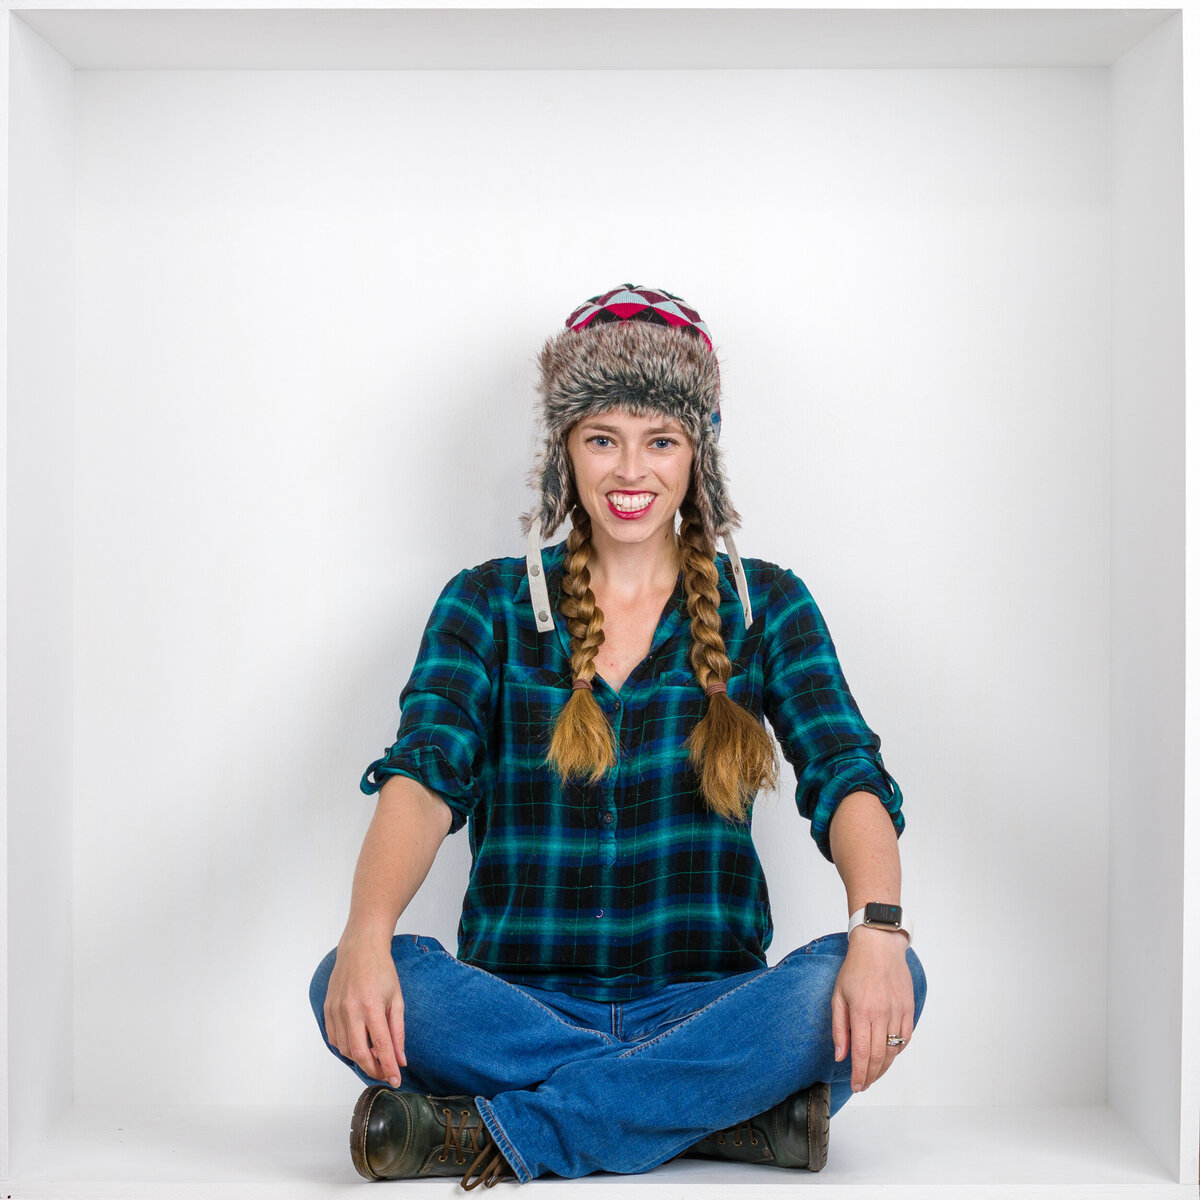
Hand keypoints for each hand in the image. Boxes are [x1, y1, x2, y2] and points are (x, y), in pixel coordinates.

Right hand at [324, 937, 407, 1086]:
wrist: (360, 948)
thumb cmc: (381, 970)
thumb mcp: (396, 999)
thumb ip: (398, 1031)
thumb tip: (400, 1059)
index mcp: (372, 1006)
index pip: (381, 1046)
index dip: (389, 1068)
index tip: (396, 1081)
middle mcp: (351, 1010)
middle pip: (359, 1054)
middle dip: (373, 1069)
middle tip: (385, 1073)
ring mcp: (336, 1010)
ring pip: (345, 1049)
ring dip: (360, 1059)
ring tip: (375, 1054)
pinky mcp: (327, 1010)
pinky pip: (334, 1039)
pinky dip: (346, 1047)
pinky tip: (359, 1042)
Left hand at [831, 928, 913, 1094]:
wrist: (879, 946)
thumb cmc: (855, 968)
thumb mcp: (838, 995)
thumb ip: (839, 1028)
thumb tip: (841, 1056)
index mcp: (862, 1011)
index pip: (863, 1054)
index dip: (860, 1074)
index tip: (856, 1086)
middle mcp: (882, 1014)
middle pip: (879, 1057)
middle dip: (871, 1076)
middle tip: (863, 1085)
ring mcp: (898, 1012)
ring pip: (894, 1050)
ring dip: (884, 1067)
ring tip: (874, 1075)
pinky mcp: (909, 1008)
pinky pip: (906, 1038)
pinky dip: (898, 1050)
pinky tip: (889, 1055)